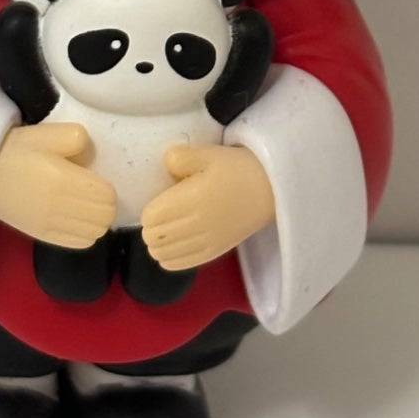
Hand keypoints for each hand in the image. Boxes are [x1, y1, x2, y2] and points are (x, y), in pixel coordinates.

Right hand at [0, 125, 115, 247]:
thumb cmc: (14, 150)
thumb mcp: (46, 133)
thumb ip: (76, 138)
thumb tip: (91, 159)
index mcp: (63, 180)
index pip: (107, 196)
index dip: (107, 186)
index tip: (95, 177)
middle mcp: (60, 208)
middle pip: (104, 216)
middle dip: (105, 203)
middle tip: (92, 190)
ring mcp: (51, 226)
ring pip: (96, 233)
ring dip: (96, 219)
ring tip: (84, 204)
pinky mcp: (42, 236)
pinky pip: (80, 243)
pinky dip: (85, 232)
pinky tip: (75, 218)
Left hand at [141, 144, 274, 271]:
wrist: (270, 190)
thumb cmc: (236, 169)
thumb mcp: (209, 153)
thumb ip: (181, 157)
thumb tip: (165, 164)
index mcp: (192, 199)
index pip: (151, 217)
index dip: (148, 210)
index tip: (156, 201)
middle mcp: (197, 225)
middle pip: (154, 238)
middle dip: (150, 228)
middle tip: (159, 215)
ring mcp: (206, 242)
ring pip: (163, 255)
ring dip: (158, 244)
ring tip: (164, 231)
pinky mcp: (214, 252)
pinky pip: (180, 264)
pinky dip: (169, 258)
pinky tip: (172, 247)